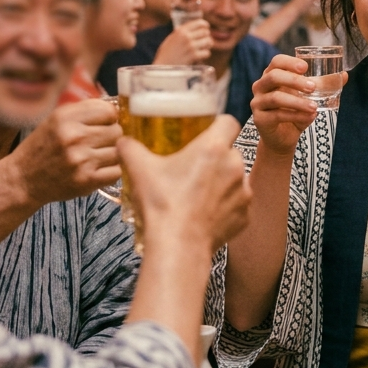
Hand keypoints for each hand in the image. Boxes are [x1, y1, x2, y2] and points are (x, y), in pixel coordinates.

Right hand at [11, 99, 121, 203]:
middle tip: (99, 143)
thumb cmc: (42, 147)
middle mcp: (73, 137)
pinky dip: (112, 171)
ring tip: (97, 156)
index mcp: (65, 117)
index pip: (109, 111)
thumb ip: (86, 111)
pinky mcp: (86, 180)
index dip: (110, 118)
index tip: (104, 123)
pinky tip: (98, 169)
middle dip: (111, 136)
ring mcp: (81, 160)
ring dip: (113, 154)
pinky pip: (117, 171)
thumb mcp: (56, 120)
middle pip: (117, 131)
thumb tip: (117, 108)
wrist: (22, 180)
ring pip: (120, 151)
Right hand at [119, 115, 250, 252]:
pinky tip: (205, 213)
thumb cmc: (162, 204)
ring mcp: (243, 192)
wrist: (178, 246)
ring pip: (235, 178)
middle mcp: (235, 166)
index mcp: (214, 148)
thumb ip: (130, 147)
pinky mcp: (245, 215)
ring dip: (221, 182)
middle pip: (229, 152)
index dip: (217, 125)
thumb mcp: (139, 169)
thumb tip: (123, 140)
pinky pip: (237, 204)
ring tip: (197, 193)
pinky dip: (225, 206)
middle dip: (215, 158)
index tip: (204, 132)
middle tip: (192, 168)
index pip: (229, 122)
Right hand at [154, 19, 211, 64]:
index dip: (205, 25)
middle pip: (205, 32)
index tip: (206, 28)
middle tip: (204, 41)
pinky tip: (200, 56)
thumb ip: (182, 32)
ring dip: (208, 45)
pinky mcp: (193, 56)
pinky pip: (207, 52)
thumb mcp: (171, 38)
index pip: (199, 23)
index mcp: (181, 30)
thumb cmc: (166, 54)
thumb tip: (193, 27)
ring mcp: (191, 46)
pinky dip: (205, 54)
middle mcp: (186, 36)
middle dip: (206, 36)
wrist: (162, 66)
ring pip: (208, 41)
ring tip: (203, 48)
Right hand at [251, 53, 337, 155]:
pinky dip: (295, 116)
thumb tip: (344, 75)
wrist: (283, 138)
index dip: (290, 62)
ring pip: (276, 97)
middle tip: (313, 87)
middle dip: (294, 80)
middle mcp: (261, 86)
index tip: (306, 67)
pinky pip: (277, 115)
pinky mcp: (260, 119)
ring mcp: (258, 103)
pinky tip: (309, 117)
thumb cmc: (295, 112)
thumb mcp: (310, 97)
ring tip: (314, 107)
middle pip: (274, 76)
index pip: (277, 61)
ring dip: (297, 102)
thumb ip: (324, 86)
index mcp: (272, 75)